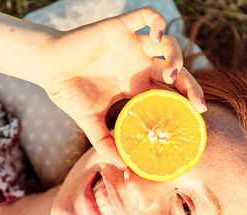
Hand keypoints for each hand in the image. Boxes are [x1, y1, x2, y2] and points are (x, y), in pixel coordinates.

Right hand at [39, 7, 205, 167]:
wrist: (48, 68)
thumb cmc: (69, 94)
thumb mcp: (89, 123)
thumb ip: (105, 143)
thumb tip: (123, 168)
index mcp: (136, 85)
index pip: (171, 91)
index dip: (188, 100)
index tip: (199, 115)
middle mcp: (139, 64)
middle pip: (176, 70)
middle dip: (191, 85)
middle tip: (197, 103)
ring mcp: (132, 45)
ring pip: (167, 43)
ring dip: (176, 56)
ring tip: (170, 73)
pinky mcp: (120, 27)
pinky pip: (147, 15)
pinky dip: (158, 21)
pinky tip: (157, 36)